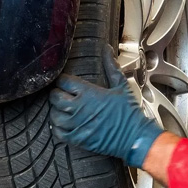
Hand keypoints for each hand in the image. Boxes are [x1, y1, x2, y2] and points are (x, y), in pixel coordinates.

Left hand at [49, 46, 163, 168]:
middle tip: (61, 94)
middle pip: (55, 97)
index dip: (63, 80)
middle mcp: (79, 108)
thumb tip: (107, 49)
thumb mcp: (121, 86)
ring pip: (54, 115)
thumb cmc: (128, 112)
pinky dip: (57, 127)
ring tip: (62, 109)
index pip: (64, 81)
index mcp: (88, 92)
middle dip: (56, 93)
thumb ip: (111, 67)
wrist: (134, 137)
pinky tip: (64, 123)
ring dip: (56, 110)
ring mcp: (76, 124)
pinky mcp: (77, 139)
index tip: (65, 82)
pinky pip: (58, 132)